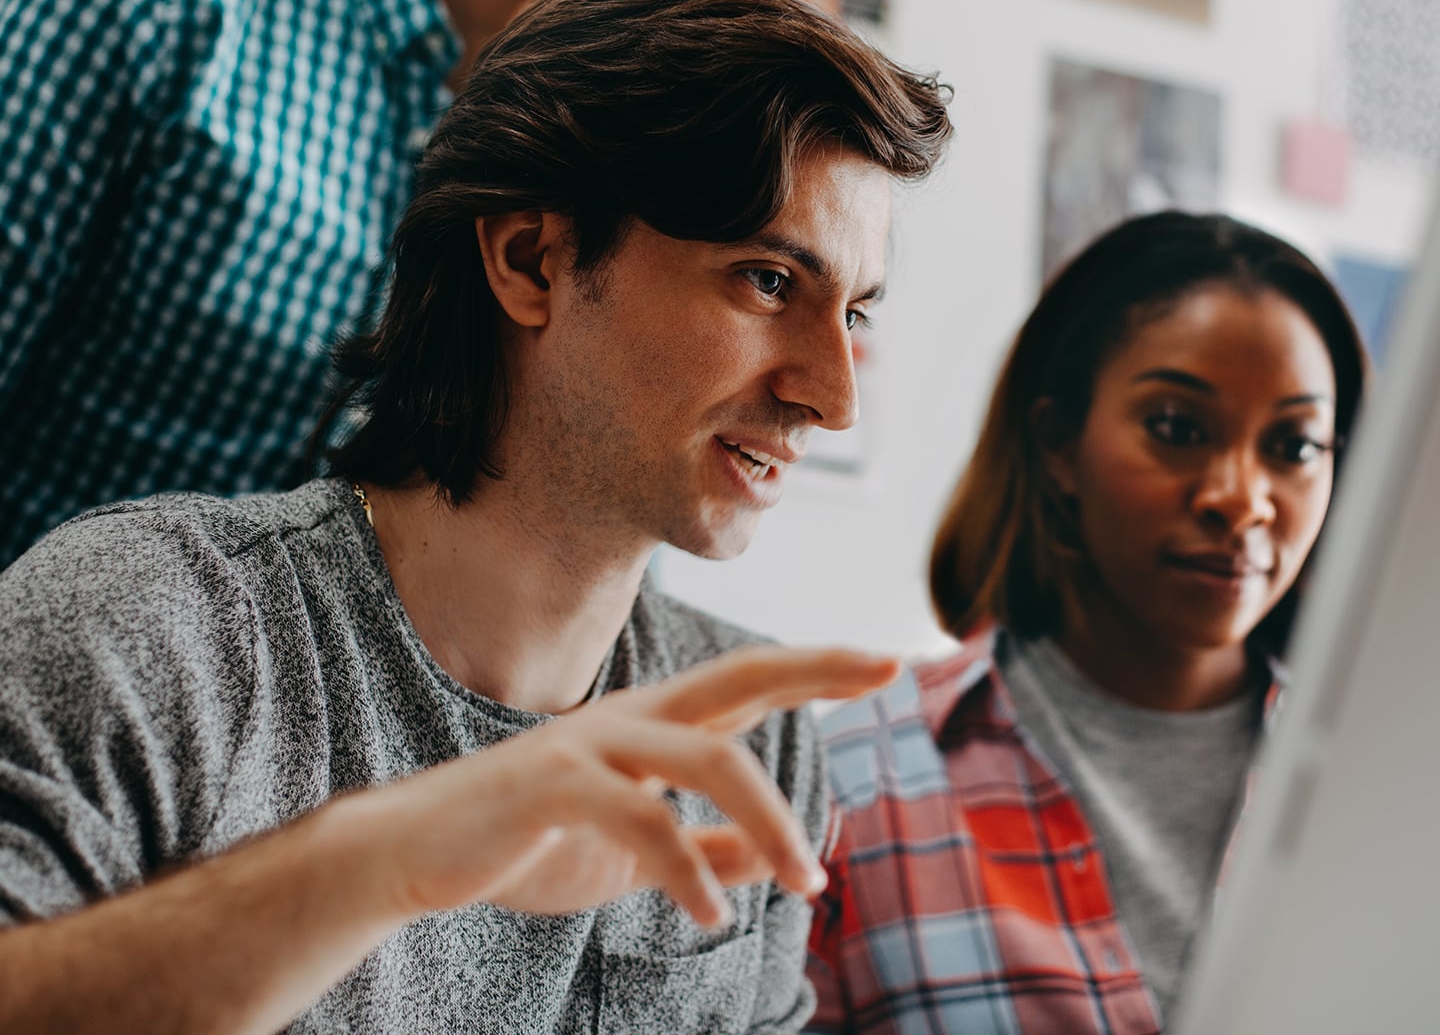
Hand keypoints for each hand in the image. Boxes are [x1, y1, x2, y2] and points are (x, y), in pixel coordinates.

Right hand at [362, 645, 898, 926]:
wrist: (417, 855)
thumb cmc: (529, 843)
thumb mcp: (634, 853)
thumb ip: (704, 848)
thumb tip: (777, 857)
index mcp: (654, 726)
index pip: (751, 683)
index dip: (818, 668)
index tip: (887, 660)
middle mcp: (633, 719)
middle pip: (741, 678)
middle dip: (816, 667)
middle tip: (888, 665)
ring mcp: (593, 745)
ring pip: (710, 757)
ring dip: (771, 820)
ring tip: (811, 882)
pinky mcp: (553, 785)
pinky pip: (641, 819)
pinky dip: (687, 869)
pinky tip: (713, 914)